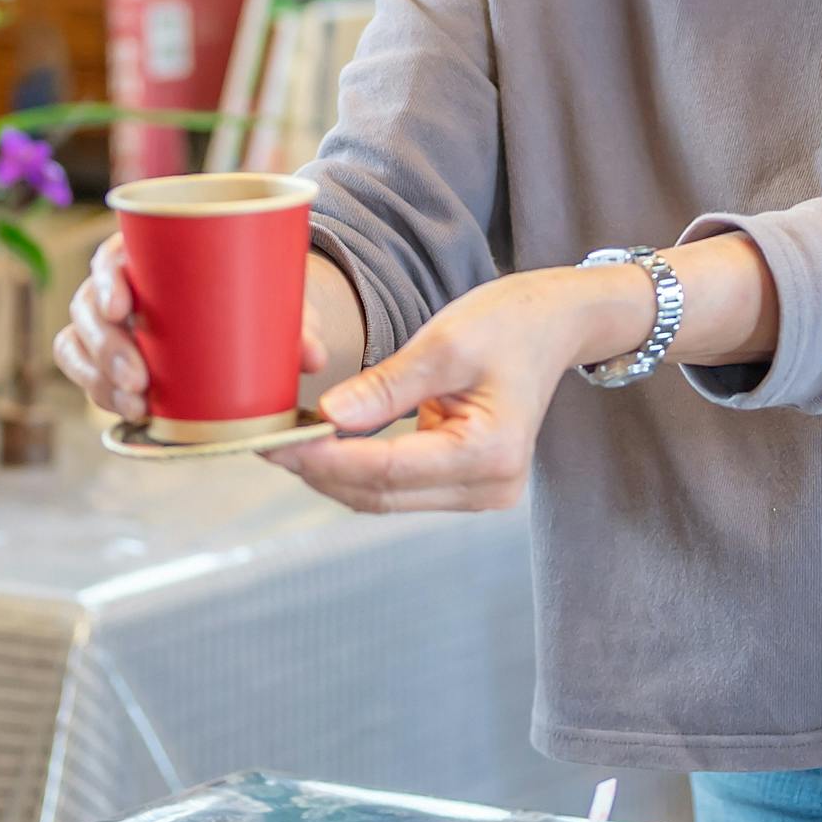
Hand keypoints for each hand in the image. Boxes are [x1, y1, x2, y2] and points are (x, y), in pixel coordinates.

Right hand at [53, 236, 347, 428]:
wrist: (243, 314)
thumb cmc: (249, 294)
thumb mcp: (271, 301)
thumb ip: (294, 325)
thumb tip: (316, 358)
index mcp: (148, 252)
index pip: (111, 256)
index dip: (107, 280)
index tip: (123, 305)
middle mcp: (117, 283)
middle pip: (88, 307)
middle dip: (107, 347)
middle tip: (140, 379)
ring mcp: (107, 322)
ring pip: (78, 343)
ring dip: (99, 377)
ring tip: (138, 404)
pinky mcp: (108, 357)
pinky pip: (84, 371)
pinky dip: (98, 390)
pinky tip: (127, 409)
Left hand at [265, 263, 651, 514]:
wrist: (554, 325)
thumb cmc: (509, 323)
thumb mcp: (444, 344)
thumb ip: (385, 387)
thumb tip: (327, 415)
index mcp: (490, 453)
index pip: (387, 469)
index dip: (325, 458)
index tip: (277, 441)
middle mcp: (490, 488)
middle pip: (381, 494)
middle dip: (320, 470)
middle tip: (266, 440)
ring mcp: (481, 493)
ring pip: (384, 498)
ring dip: (334, 473)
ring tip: (287, 440)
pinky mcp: (466, 486)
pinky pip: (398, 487)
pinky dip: (359, 468)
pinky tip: (324, 443)